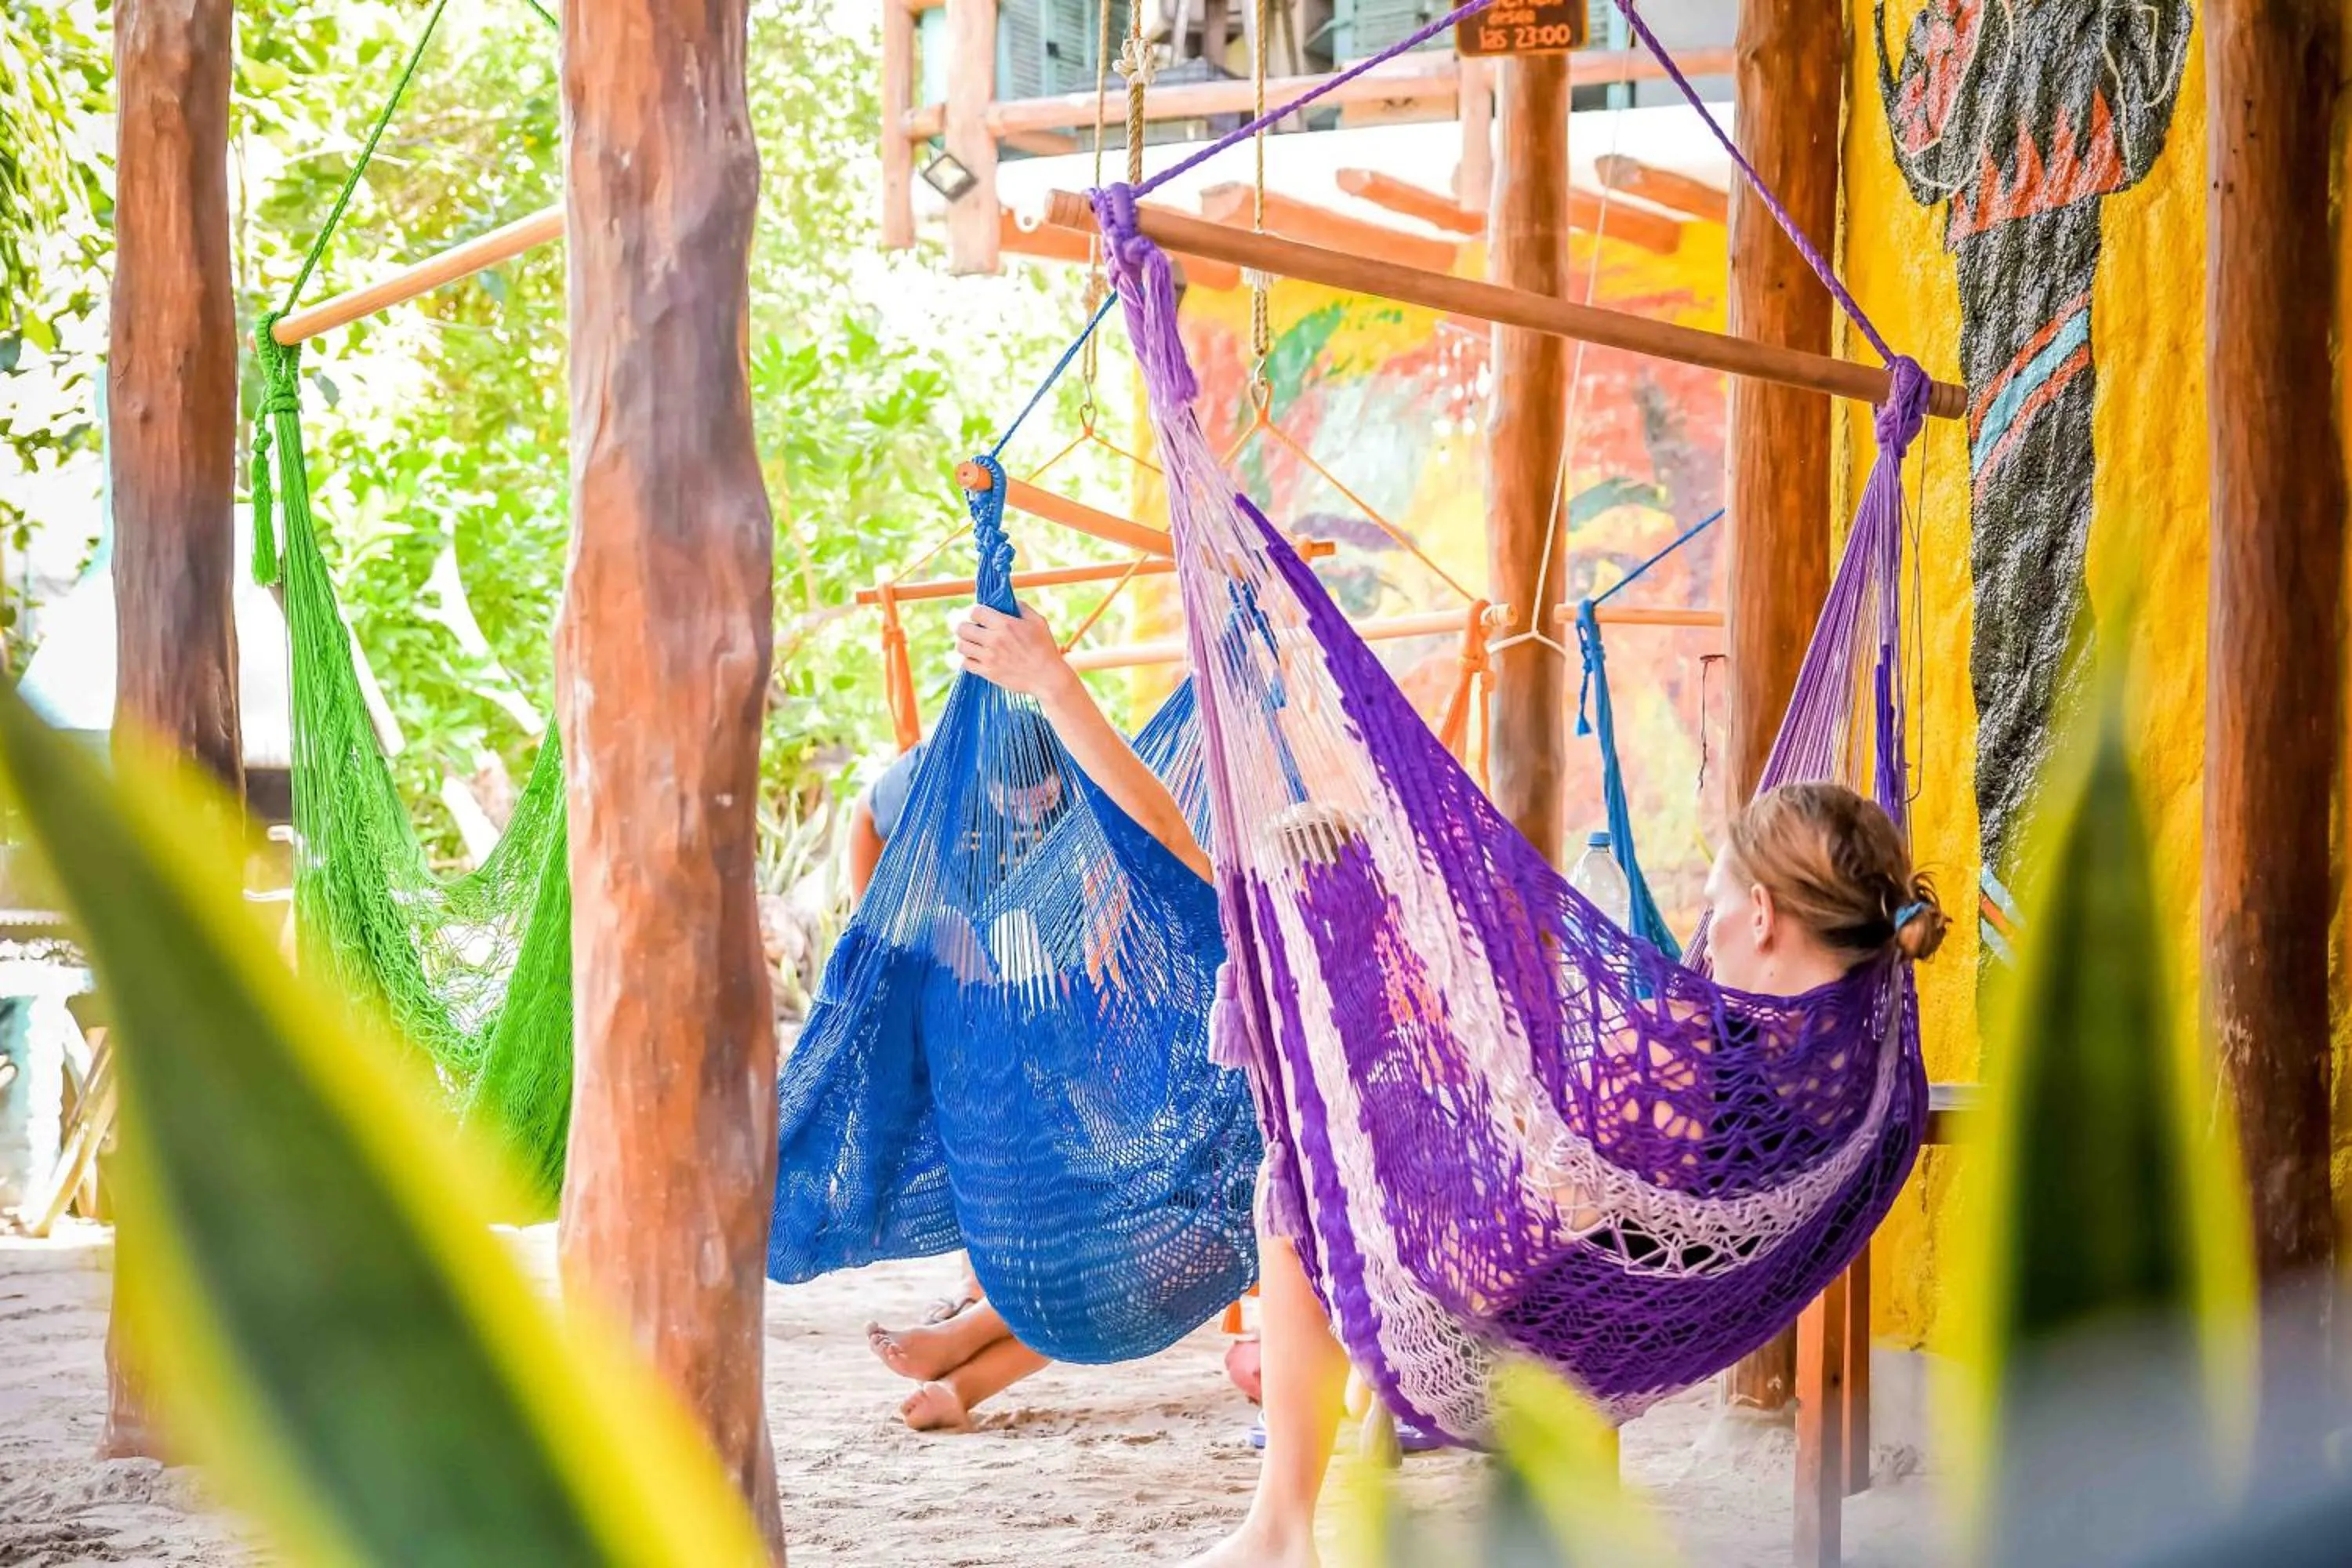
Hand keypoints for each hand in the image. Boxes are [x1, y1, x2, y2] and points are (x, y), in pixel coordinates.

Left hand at [955, 605, 1076, 701]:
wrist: (1047, 677)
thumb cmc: (1045, 648)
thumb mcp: (1038, 621)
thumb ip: (1021, 607)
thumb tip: (1009, 601)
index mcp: (1005, 624)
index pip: (975, 611)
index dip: (976, 612)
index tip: (980, 617)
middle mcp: (994, 639)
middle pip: (962, 628)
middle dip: (965, 627)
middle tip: (973, 630)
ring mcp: (989, 657)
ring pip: (961, 646)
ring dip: (965, 643)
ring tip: (973, 644)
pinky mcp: (988, 673)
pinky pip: (965, 664)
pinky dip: (968, 660)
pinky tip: (976, 658)